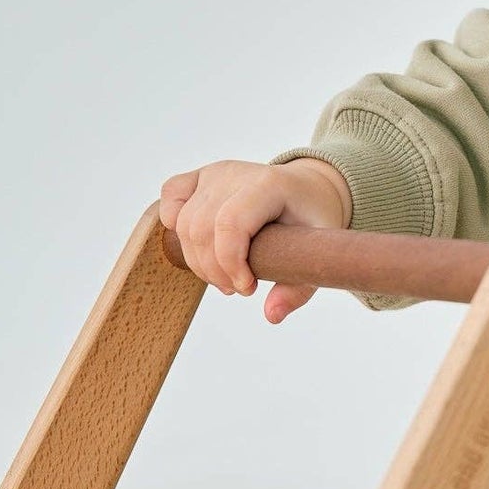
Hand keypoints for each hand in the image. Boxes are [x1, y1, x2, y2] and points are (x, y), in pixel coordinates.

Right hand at [158, 156, 351, 322]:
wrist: (307, 189)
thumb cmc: (311, 217)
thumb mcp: (317, 252)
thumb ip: (299, 288)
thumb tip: (271, 315)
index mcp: (269, 185)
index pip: (231, 223)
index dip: (230, 263)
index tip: (248, 288)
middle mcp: (236, 175)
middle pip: (201, 228)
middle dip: (214, 270)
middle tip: (238, 288)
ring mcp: (215, 173)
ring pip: (184, 223)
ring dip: (198, 261)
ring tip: (224, 277)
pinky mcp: (199, 176)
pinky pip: (171, 195)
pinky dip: (175, 226)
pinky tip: (199, 247)